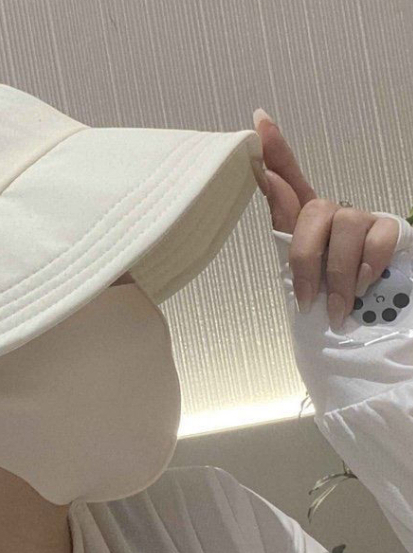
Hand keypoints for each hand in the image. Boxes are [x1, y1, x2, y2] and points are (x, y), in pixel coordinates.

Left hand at [251, 108, 398, 329]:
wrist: (366, 333)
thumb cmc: (325, 305)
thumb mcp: (297, 275)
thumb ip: (284, 231)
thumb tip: (266, 175)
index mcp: (307, 226)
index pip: (290, 181)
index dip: (277, 150)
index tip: (258, 120)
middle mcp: (336, 215)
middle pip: (314, 211)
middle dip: (306, 258)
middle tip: (308, 299)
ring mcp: (365, 220)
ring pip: (345, 226)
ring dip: (337, 274)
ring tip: (337, 306)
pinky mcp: (392, 231)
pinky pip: (375, 240)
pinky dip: (365, 269)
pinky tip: (362, 288)